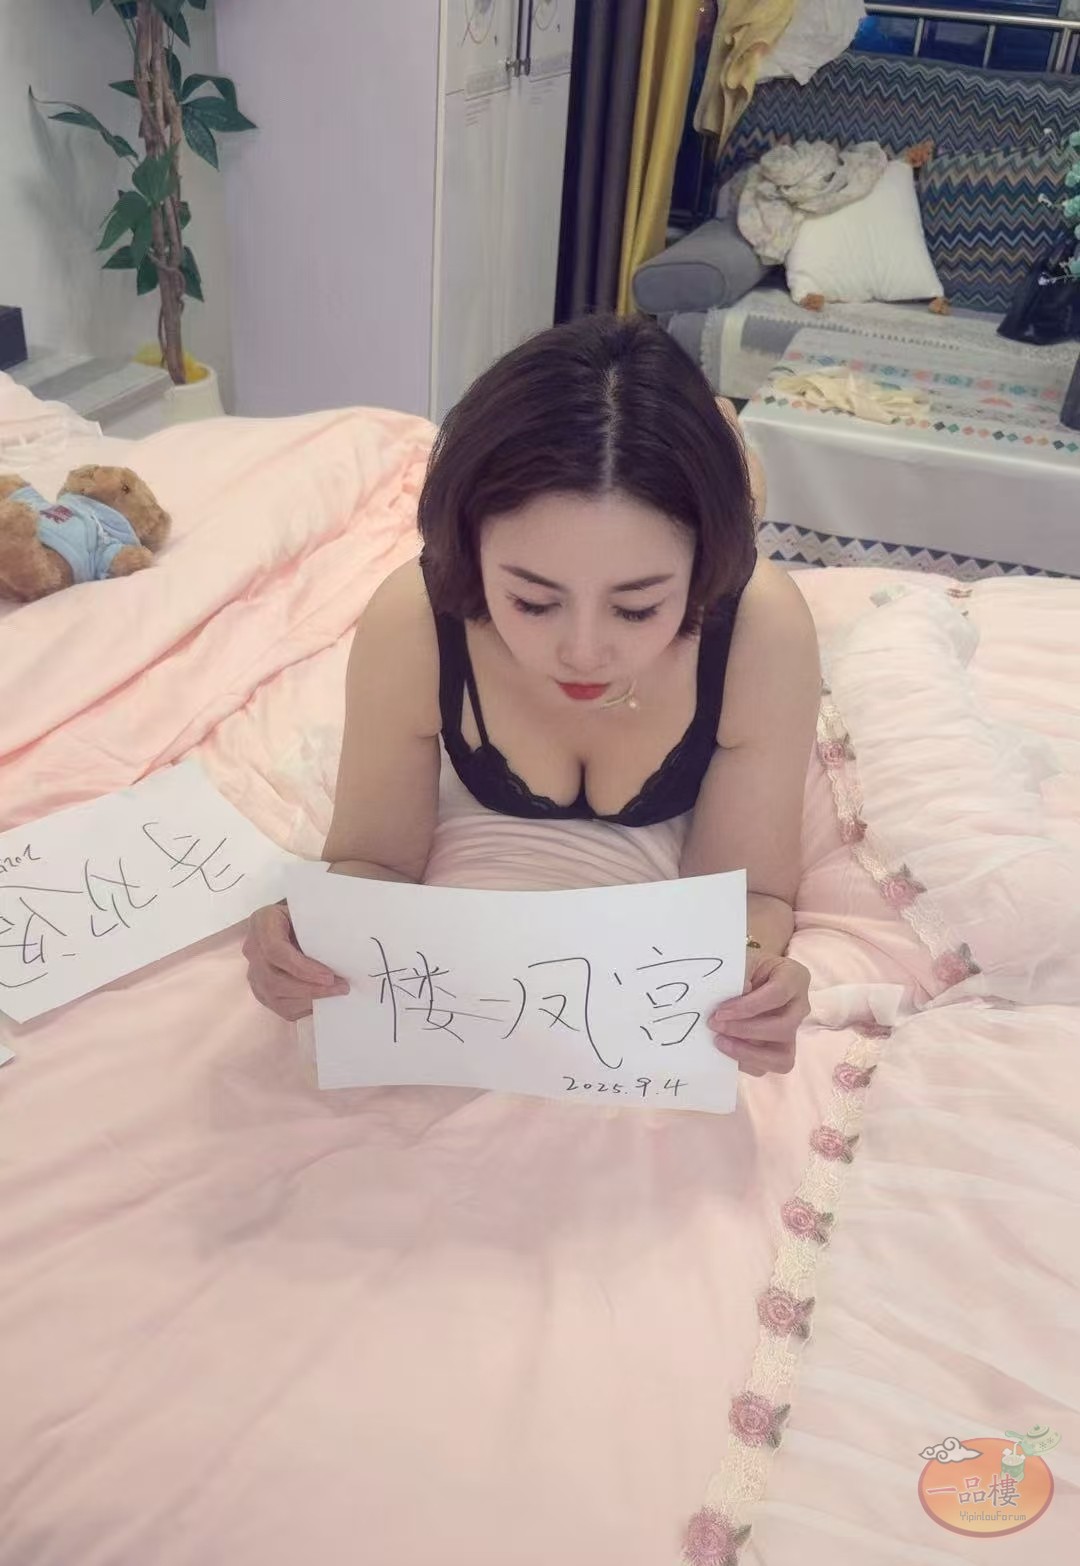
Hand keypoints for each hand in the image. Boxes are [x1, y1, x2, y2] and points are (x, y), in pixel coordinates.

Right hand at [243, 902, 348, 1021]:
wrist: (285, 924)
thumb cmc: (301, 917)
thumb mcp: (307, 912)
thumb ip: (317, 926)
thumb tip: (345, 948)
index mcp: (263, 923)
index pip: (276, 951)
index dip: (302, 968)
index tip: (329, 976)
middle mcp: (252, 949)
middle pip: (275, 979)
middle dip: (310, 988)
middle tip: (340, 987)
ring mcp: (253, 972)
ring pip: (276, 996)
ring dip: (309, 999)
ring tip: (335, 994)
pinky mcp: (261, 990)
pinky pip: (280, 1007)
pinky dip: (303, 1007)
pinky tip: (321, 1000)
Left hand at [707, 951, 809, 1076]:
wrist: (748, 976)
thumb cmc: (746, 967)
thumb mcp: (742, 962)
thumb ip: (739, 975)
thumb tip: (737, 994)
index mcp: (794, 977)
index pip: (778, 993)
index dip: (749, 1006)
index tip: (720, 1012)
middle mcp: (799, 1006)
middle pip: (783, 1027)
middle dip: (746, 1030)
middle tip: (715, 1025)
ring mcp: (793, 1031)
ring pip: (783, 1056)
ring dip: (748, 1053)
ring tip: (721, 1042)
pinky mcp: (782, 1050)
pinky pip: (769, 1067)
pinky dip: (746, 1062)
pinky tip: (727, 1048)